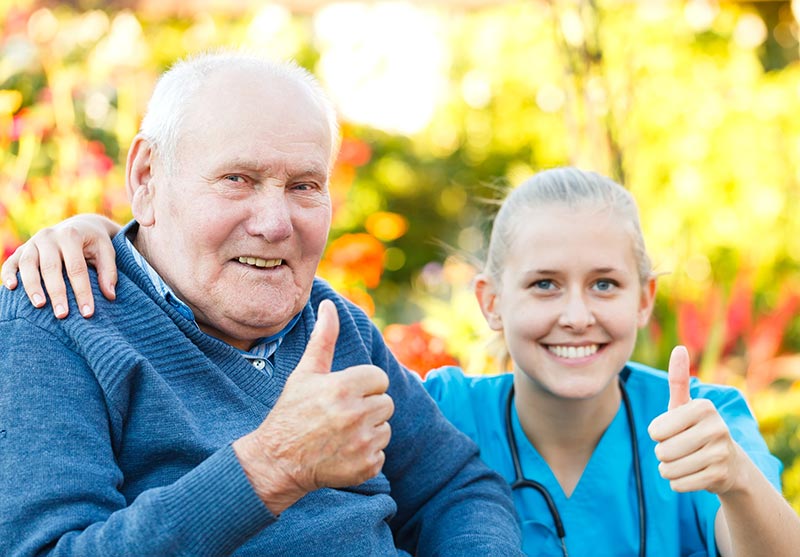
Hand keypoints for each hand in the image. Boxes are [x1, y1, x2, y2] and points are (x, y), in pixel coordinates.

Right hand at [1, 214, 119, 318]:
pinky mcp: (22, 249)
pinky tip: (12, 288)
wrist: (79, 226)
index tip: (87, 313)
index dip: (82, 292)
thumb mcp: (106, 251)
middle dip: (57, 293)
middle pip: (51, 268)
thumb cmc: (94, 243)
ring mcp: (33, 242)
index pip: (77, 268)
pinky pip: (12, 262)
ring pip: (28, 265)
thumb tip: (110, 296)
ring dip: (32, 286)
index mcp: (71, 236)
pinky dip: (9, 274)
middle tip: (62, 314)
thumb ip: (109, 272)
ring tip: (39, 305)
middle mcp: (49, 237)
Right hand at [233, 300, 393, 514]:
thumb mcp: (306, 373)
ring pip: (385, 428)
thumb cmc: (292, 412)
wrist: (277, 461)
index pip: (379, 379)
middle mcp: (355, 414)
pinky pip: (380, 454)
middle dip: (367, 407)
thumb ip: (323, 338)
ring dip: (368, 431)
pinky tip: (342, 453)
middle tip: (341, 415)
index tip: (343, 394)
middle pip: (386, 403)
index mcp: (343, 387)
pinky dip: (365, 455)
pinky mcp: (365, 467)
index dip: (363, 386)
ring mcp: (361, 443)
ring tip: (341, 433)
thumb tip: (329, 304)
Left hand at [647, 346, 745, 494]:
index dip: (657, 433)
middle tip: (680, 448)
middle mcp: (716, 428)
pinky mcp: (720, 477)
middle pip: (662, 451)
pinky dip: (678, 482)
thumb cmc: (695, 428)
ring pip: (668, 469)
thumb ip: (678, 379)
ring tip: (685, 460)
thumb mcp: (685, 405)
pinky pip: (678, 484)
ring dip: (669, 469)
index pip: (656, 430)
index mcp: (703, 407)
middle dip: (663, 453)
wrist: (728, 463)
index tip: (672, 430)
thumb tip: (679, 348)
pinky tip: (692, 474)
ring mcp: (720, 453)